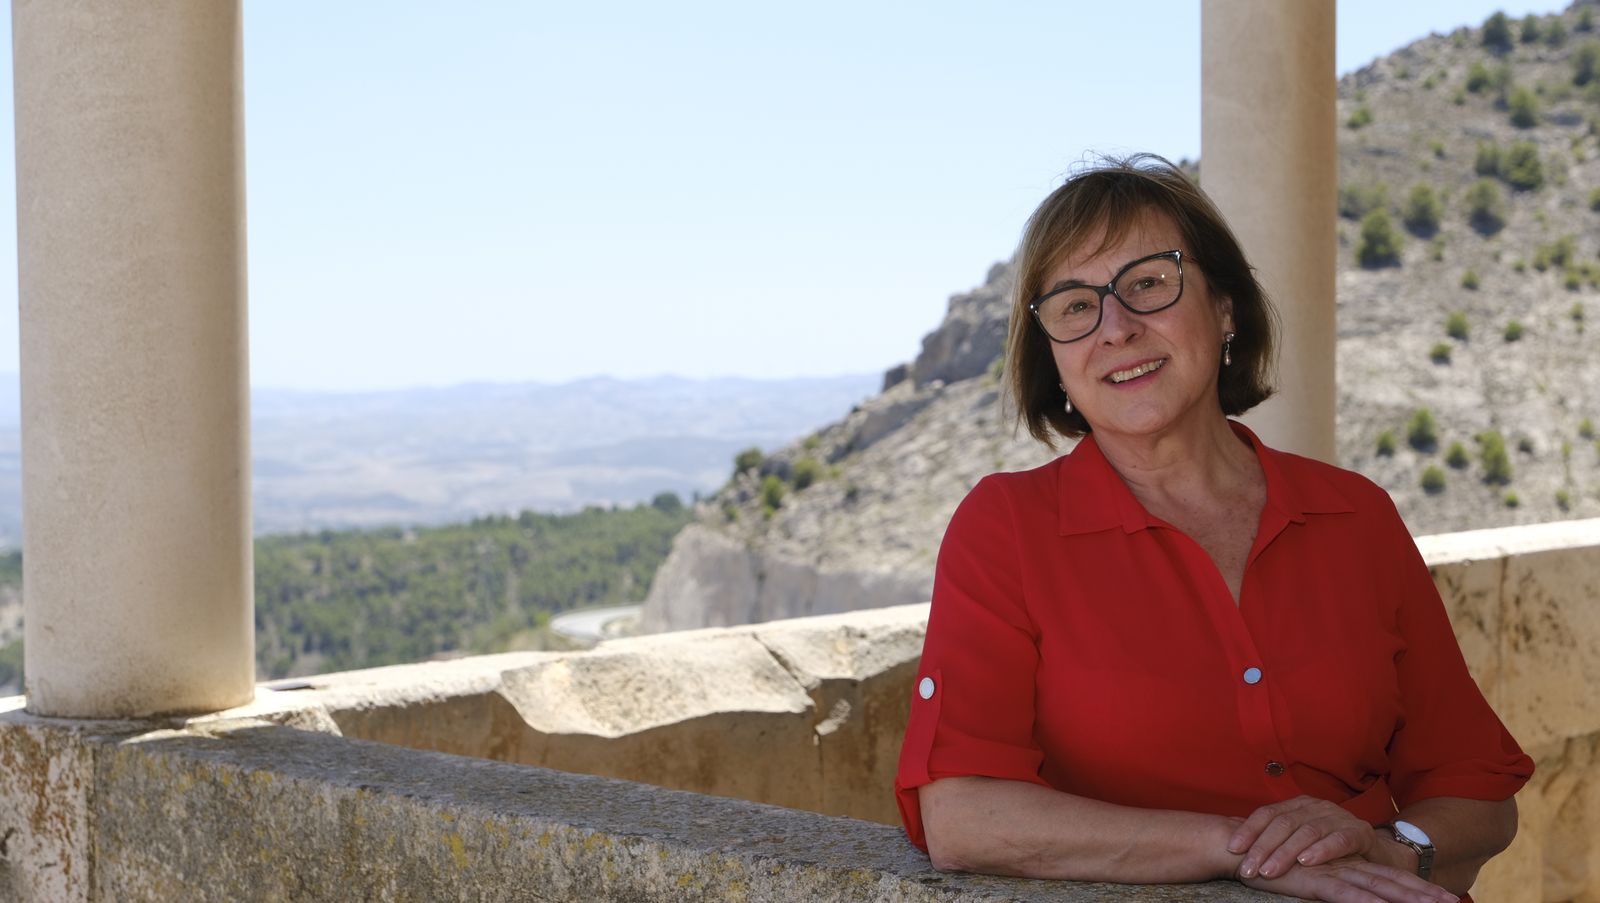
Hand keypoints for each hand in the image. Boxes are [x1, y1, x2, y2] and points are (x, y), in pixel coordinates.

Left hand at [1227, 795, 1379, 879]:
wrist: (1373, 849)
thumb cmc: (1328, 844)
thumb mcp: (1300, 838)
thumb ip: (1276, 839)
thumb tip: (1238, 849)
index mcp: (1297, 804)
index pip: (1267, 813)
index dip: (1248, 830)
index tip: (1232, 849)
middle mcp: (1315, 806)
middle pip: (1283, 823)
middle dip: (1263, 847)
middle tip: (1248, 869)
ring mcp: (1338, 816)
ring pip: (1307, 831)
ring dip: (1286, 852)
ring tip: (1270, 870)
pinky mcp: (1359, 831)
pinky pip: (1338, 839)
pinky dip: (1321, 850)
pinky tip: (1306, 861)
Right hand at [1239, 855, 1456, 902]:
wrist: (1239, 847)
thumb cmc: (1270, 863)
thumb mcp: (1307, 876)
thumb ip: (1330, 882)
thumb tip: (1350, 891)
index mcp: (1346, 864)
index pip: (1389, 876)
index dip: (1417, 887)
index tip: (1446, 899)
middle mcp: (1344, 865)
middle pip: (1392, 881)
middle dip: (1423, 894)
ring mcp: (1331, 871)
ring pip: (1377, 887)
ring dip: (1406, 899)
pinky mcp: (1314, 879)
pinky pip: (1345, 893)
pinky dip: (1365, 902)